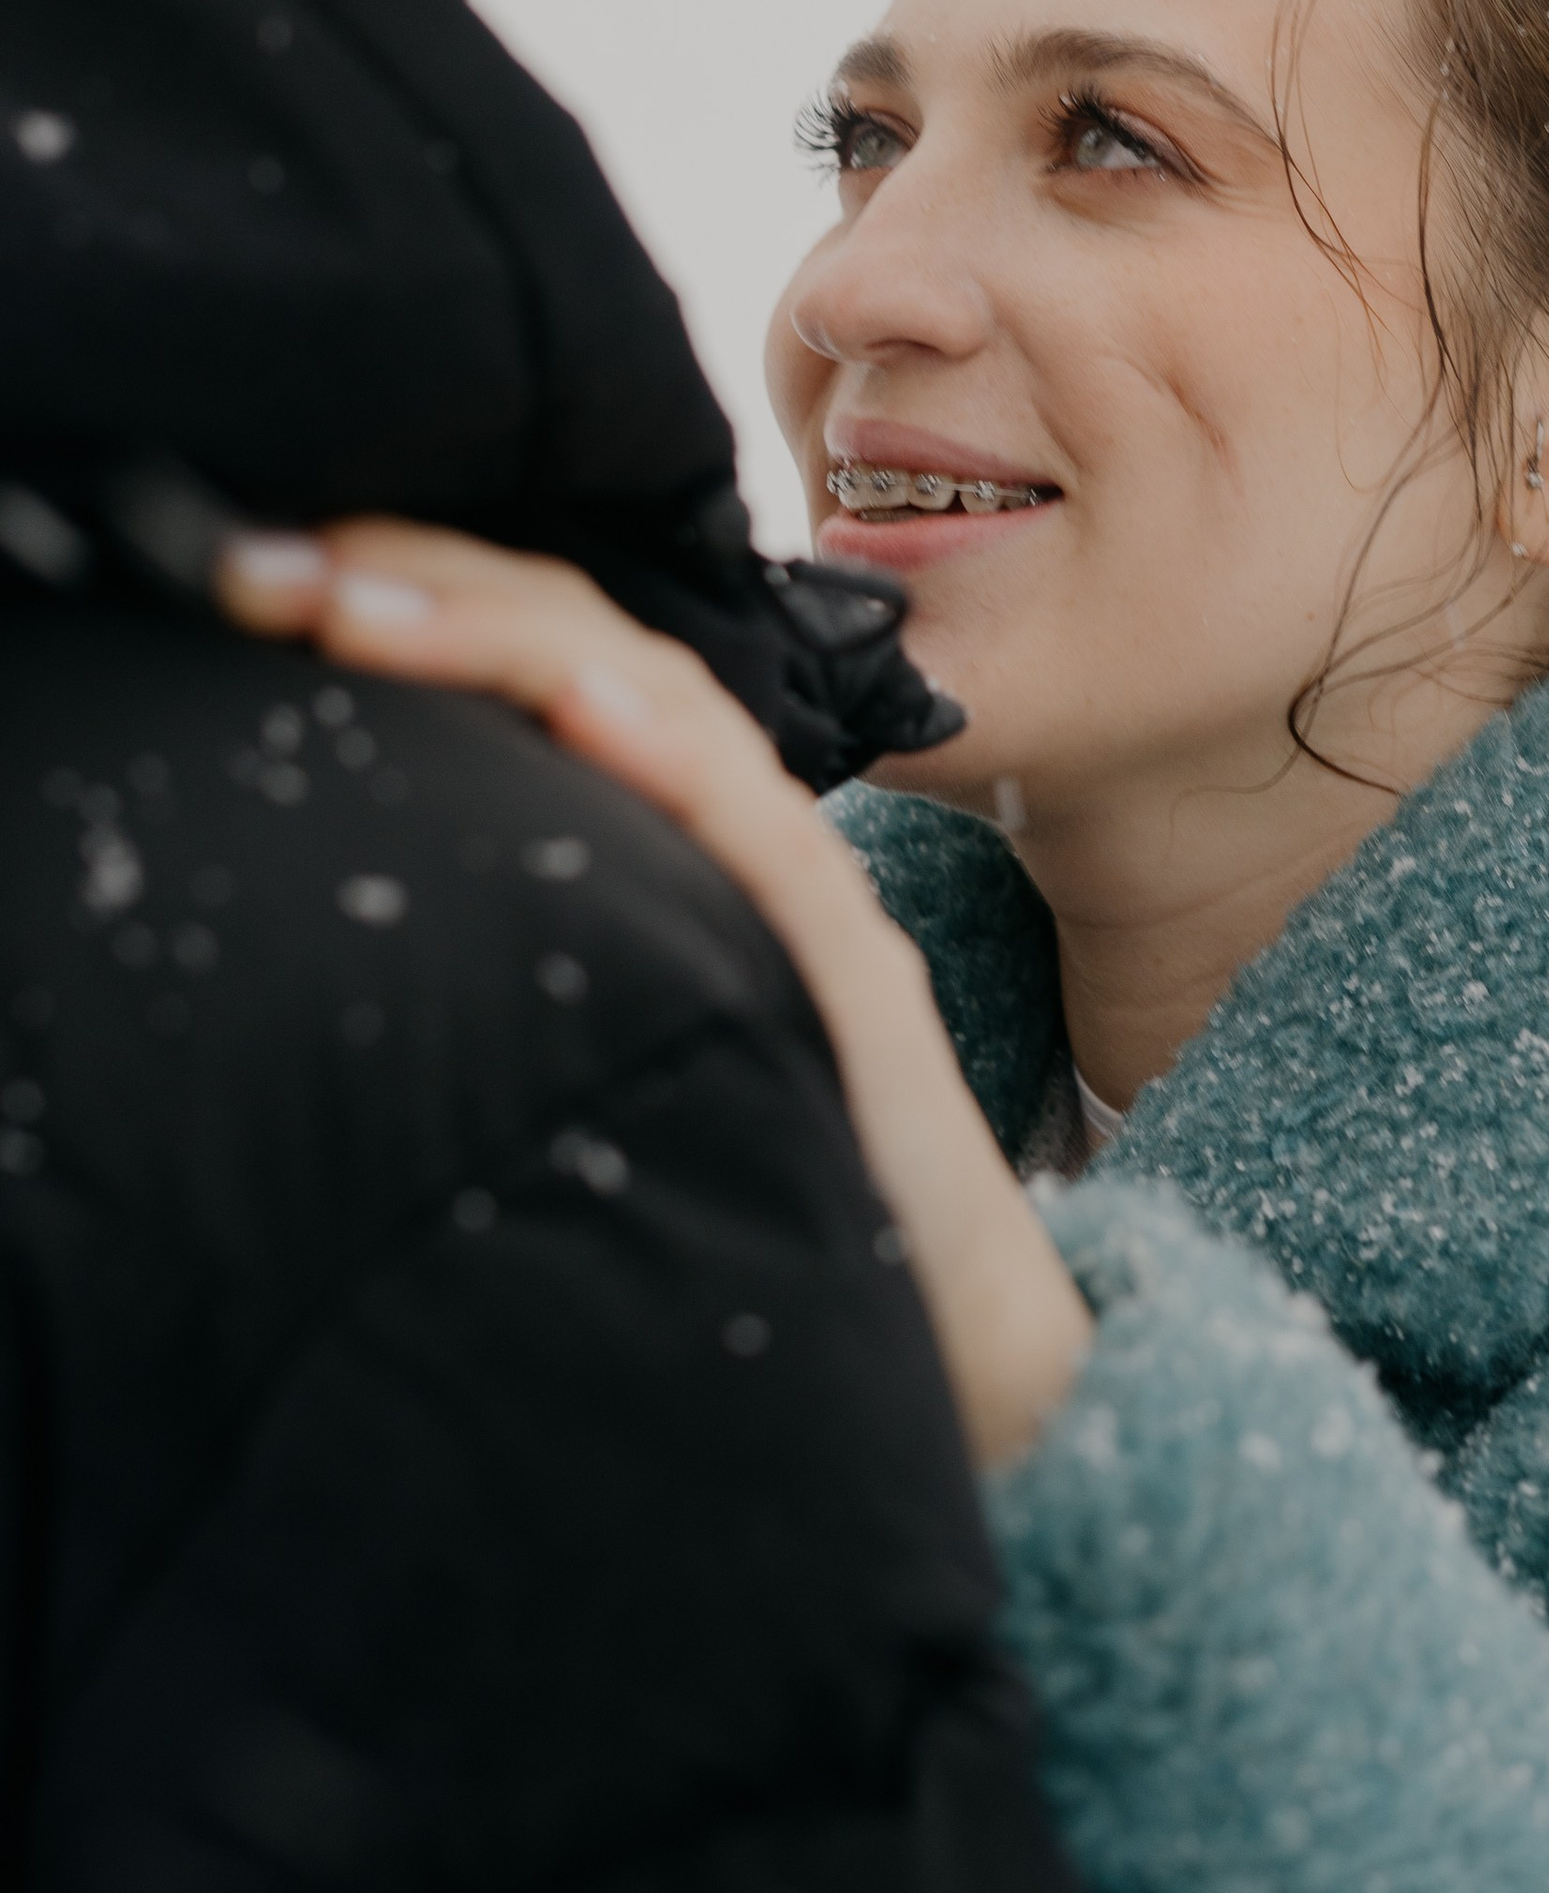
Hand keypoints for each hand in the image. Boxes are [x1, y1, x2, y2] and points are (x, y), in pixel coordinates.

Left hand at [217, 521, 1089, 1468]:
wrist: (950, 1333)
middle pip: (590, 650)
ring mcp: (801, 897)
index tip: (262, 571)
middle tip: (252, 559)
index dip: (413, 594)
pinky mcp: (853, 979)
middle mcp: (738, 840)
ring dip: (502, 636)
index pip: (548, 662)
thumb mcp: (606, 1040)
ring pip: (662, 705)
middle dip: (419, 581)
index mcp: (671, 841)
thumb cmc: (771, 1197)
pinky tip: (579, 707)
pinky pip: (761, 842)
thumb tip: (338, 912)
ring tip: (361, 602)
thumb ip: (524, 951)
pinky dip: (665, 757)